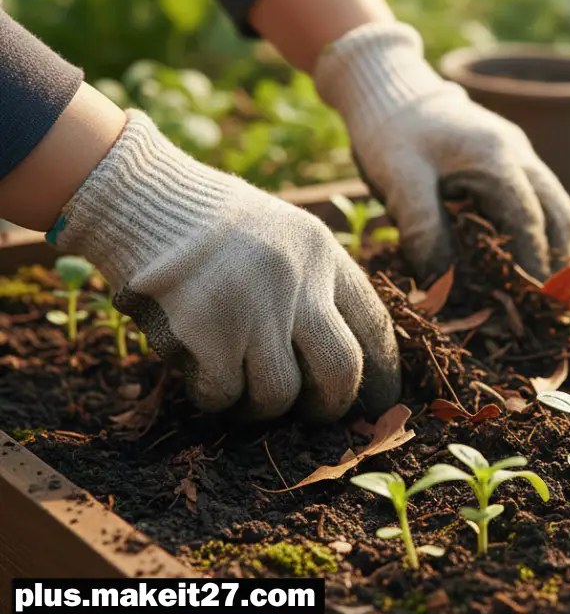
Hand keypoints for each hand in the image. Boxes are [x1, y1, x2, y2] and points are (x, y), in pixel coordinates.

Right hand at [49, 112, 399, 422]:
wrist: (143, 198)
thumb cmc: (215, 228)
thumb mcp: (284, 236)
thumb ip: (316, 287)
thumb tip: (346, 369)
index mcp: (323, 254)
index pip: (374, 325)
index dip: (383, 372)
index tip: (381, 402)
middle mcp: (298, 281)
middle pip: (343, 371)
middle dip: (331, 406)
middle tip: (314, 415)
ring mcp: (253, 307)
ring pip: (280, 395)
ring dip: (260, 406)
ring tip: (239, 386)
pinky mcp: (206, 331)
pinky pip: (223, 394)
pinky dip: (212, 394)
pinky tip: (198, 368)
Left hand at [313, 22, 569, 280]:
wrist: (390, 89)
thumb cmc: (391, 134)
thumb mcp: (400, 182)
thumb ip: (424, 232)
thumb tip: (445, 285)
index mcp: (496, 158)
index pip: (528, 220)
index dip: (532, 263)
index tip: (531, 300)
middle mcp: (518, 152)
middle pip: (558, 210)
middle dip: (559, 256)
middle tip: (550, 300)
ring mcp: (518, 149)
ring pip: (554, 200)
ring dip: (555, 241)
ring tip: (544, 282)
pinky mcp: (509, 152)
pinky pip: (538, 192)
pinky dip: (540, 224)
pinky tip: (523, 250)